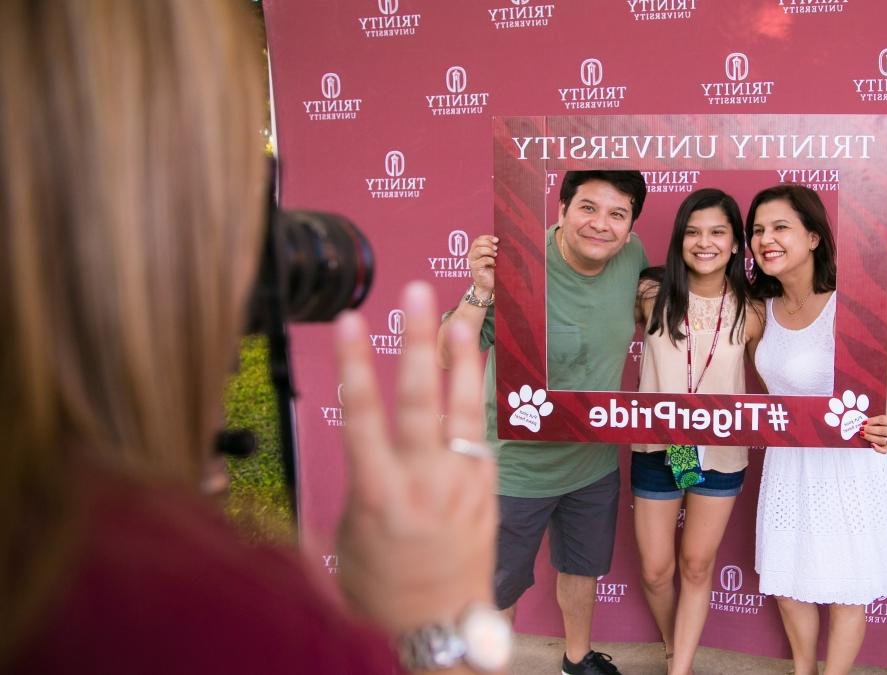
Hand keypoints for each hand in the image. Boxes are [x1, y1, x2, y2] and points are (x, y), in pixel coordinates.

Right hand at [333, 282, 495, 635]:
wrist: (440, 627)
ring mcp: (463, 484)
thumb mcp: (352, 535)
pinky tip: (468, 377)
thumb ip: (364, 481)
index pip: (363, 416)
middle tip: (420, 293)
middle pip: (421, 399)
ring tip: (460, 318)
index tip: (348, 321)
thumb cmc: (383, 587)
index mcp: (379, 495)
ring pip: (464, 410)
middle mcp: (425, 483)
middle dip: (419, 340)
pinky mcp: (487, 490)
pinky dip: (473, 407)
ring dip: (460, 361)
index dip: (355, 364)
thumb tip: (372, 445)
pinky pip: (478, 439)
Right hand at [468, 235, 498, 296]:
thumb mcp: (493, 257)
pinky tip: (495, 264)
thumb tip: (500, 242)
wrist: (488, 284)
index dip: (487, 237)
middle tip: (496, 248)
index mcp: (475, 250)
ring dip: (489, 251)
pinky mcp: (475, 268)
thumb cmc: (492, 270)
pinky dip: (490, 260)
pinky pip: (483, 260)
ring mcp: (472, 261)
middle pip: (478, 243)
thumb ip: (493, 249)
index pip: (478, 239)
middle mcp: (472, 254)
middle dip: (488, 244)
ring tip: (495, 255)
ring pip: (479, 250)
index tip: (497, 240)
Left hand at [861, 414, 886, 454]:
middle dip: (870, 430)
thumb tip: (864, 424)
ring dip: (871, 438)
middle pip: (883, 431)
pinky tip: (871, 444)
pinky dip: (877, 449)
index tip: (864, 422)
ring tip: (863, 435)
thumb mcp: (882, 418)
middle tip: (862, 428)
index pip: (883, 420)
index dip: (872, 421)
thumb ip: (874, 421)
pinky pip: (884, 450)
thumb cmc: (886, 422)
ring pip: (882, 440)